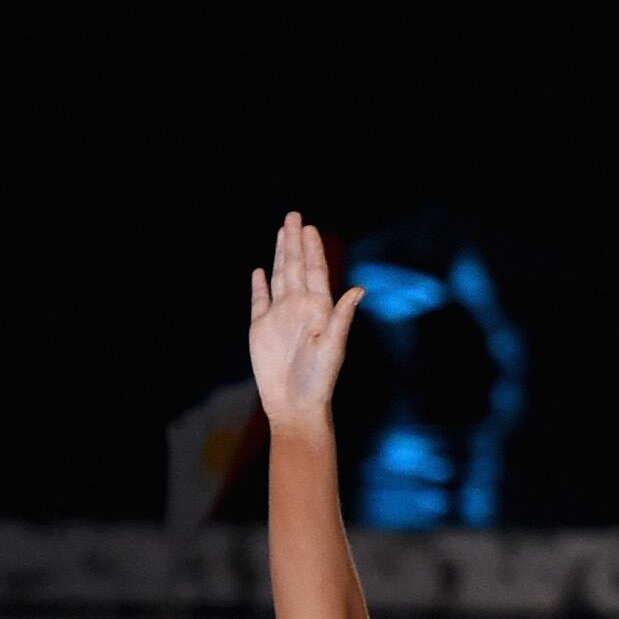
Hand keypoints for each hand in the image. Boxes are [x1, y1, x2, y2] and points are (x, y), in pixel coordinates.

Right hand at [245, 211, 360, 425]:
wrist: (293, 403)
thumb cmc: (318, 380)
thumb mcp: (333, 347)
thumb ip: (342, 317)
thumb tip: (359, 290)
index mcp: (318, 309)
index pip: (316, 272)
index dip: (313, 249)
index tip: (311, 227)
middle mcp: (299, 308)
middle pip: (296, 267)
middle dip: (295, 241)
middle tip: (294, 215)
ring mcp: (279, 315)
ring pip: (280, 276)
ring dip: (281, 254)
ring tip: (282, 232)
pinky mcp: (260, 327)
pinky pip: (259, 299)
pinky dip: (259, 284)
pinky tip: (261, 270)